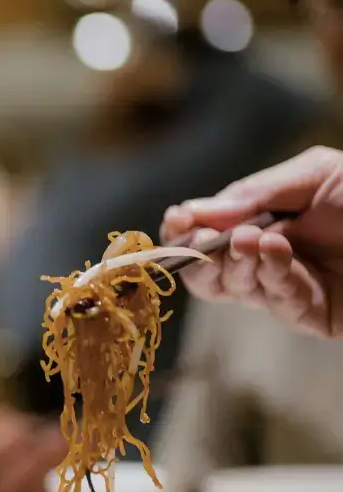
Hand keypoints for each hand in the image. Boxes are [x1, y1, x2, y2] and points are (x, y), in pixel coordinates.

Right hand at [160, 145, 342, 337]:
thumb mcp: (314, 175)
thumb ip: (254, 193)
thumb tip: (192, 212)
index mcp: (264, 223)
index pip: (208, 234)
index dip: (185, 230)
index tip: (175, 219)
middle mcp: (270, 260)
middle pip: (209, 272)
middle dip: (200, 254)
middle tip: (201, 236)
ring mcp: (290, 290)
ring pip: (236, 289)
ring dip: (235, 263)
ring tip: (249, 238)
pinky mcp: (315, 316)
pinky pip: (279, 303)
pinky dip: (272, 276)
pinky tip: (276, 250)